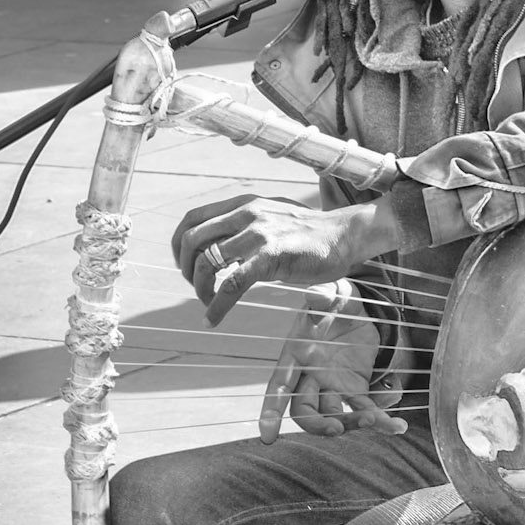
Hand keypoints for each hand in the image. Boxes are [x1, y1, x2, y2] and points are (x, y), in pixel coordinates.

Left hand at [173, 193, 399, 324]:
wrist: (345, 234)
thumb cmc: (311, 232)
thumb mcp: (272, 218)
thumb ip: (247, 227)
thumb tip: (226, 245)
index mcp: (243, 204)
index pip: (193, 218)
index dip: (179, 243)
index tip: (184, 263)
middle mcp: (245, 214)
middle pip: (192, 239)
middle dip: (185, 267)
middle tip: (195, 286)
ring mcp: (257, 235)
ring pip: (208, 263)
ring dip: (199, 288)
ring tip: (207, 303)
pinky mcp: (270, 257)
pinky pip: (231, 285)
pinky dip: (216, 306)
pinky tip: (212, 319)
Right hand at [258, 284, 408, 441]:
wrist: (362, 307)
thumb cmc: (339, 299)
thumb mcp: (333, 291)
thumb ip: (323, 295)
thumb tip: (314, 297)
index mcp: (296, 353)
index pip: (279, 386)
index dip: (271, 410)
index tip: (267, 435)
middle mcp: (310, 375)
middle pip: (305, 411)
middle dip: (317, 425)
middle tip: (336, 427)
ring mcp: (332, 385)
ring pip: (334, 416)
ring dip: (350, 424)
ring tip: (372, 420)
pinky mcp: (355, 389)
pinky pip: (365, 409)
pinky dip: (381, 421)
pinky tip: (397, 426)